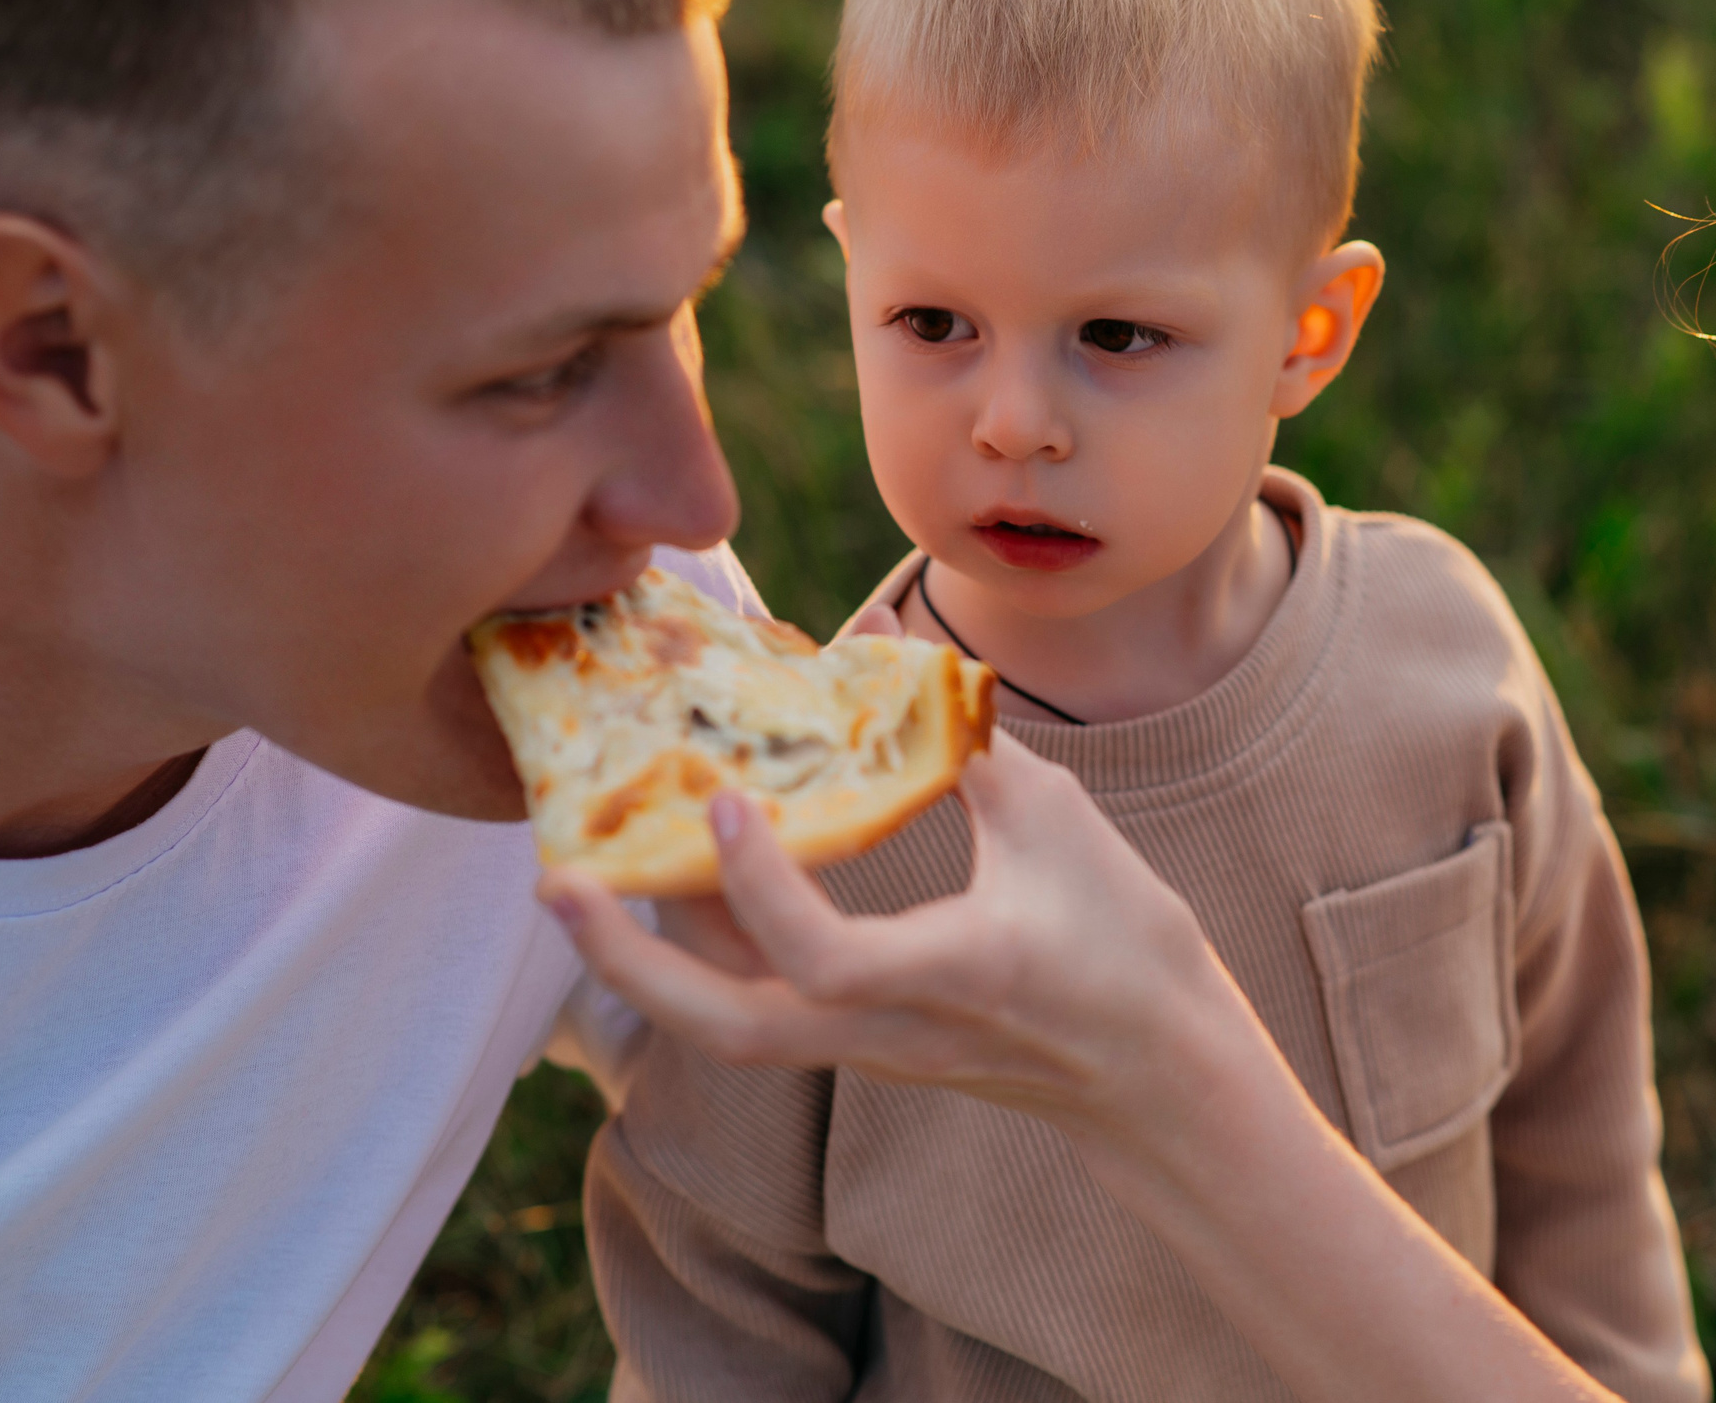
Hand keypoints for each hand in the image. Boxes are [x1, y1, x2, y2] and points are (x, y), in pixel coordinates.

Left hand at [537, 733, 1242, 1140]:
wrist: (1156, 1072)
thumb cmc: (1123, 941)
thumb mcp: (1057, 823)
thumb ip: (959, 739)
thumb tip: (879, 644)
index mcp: (955, 974)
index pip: (825, 961)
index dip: (762, 886)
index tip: (729, 799)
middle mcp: (895, 1031)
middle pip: (731, 1032)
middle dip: (631, 967)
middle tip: (559, 886)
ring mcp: (872, 1051)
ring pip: (731, 1031)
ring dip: (649, 961)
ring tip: (588, 879)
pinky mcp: (864, 1049)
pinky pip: (761, 1011)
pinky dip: (706, 954)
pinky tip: (680, 886)